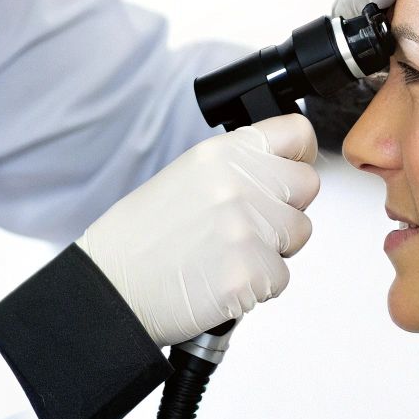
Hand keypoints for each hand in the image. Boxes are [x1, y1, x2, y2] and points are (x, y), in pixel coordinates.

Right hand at [76, 113, 320, 345]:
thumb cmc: (144, 235)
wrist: (111, 286)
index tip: (289, 168)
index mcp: (222, 153)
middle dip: (286, 207)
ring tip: (226, 253)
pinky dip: (257, 284)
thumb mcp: (188, 176)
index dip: (298, 154)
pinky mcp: (249, 274)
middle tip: (249, 224)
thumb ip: (239, 168)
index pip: (297, 133)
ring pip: (299, 233)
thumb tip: (282, 172)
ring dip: (273, 248)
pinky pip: (281, 277)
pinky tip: (220, 278)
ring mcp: (246, 229)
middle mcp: (238, 184)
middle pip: (307, 185)